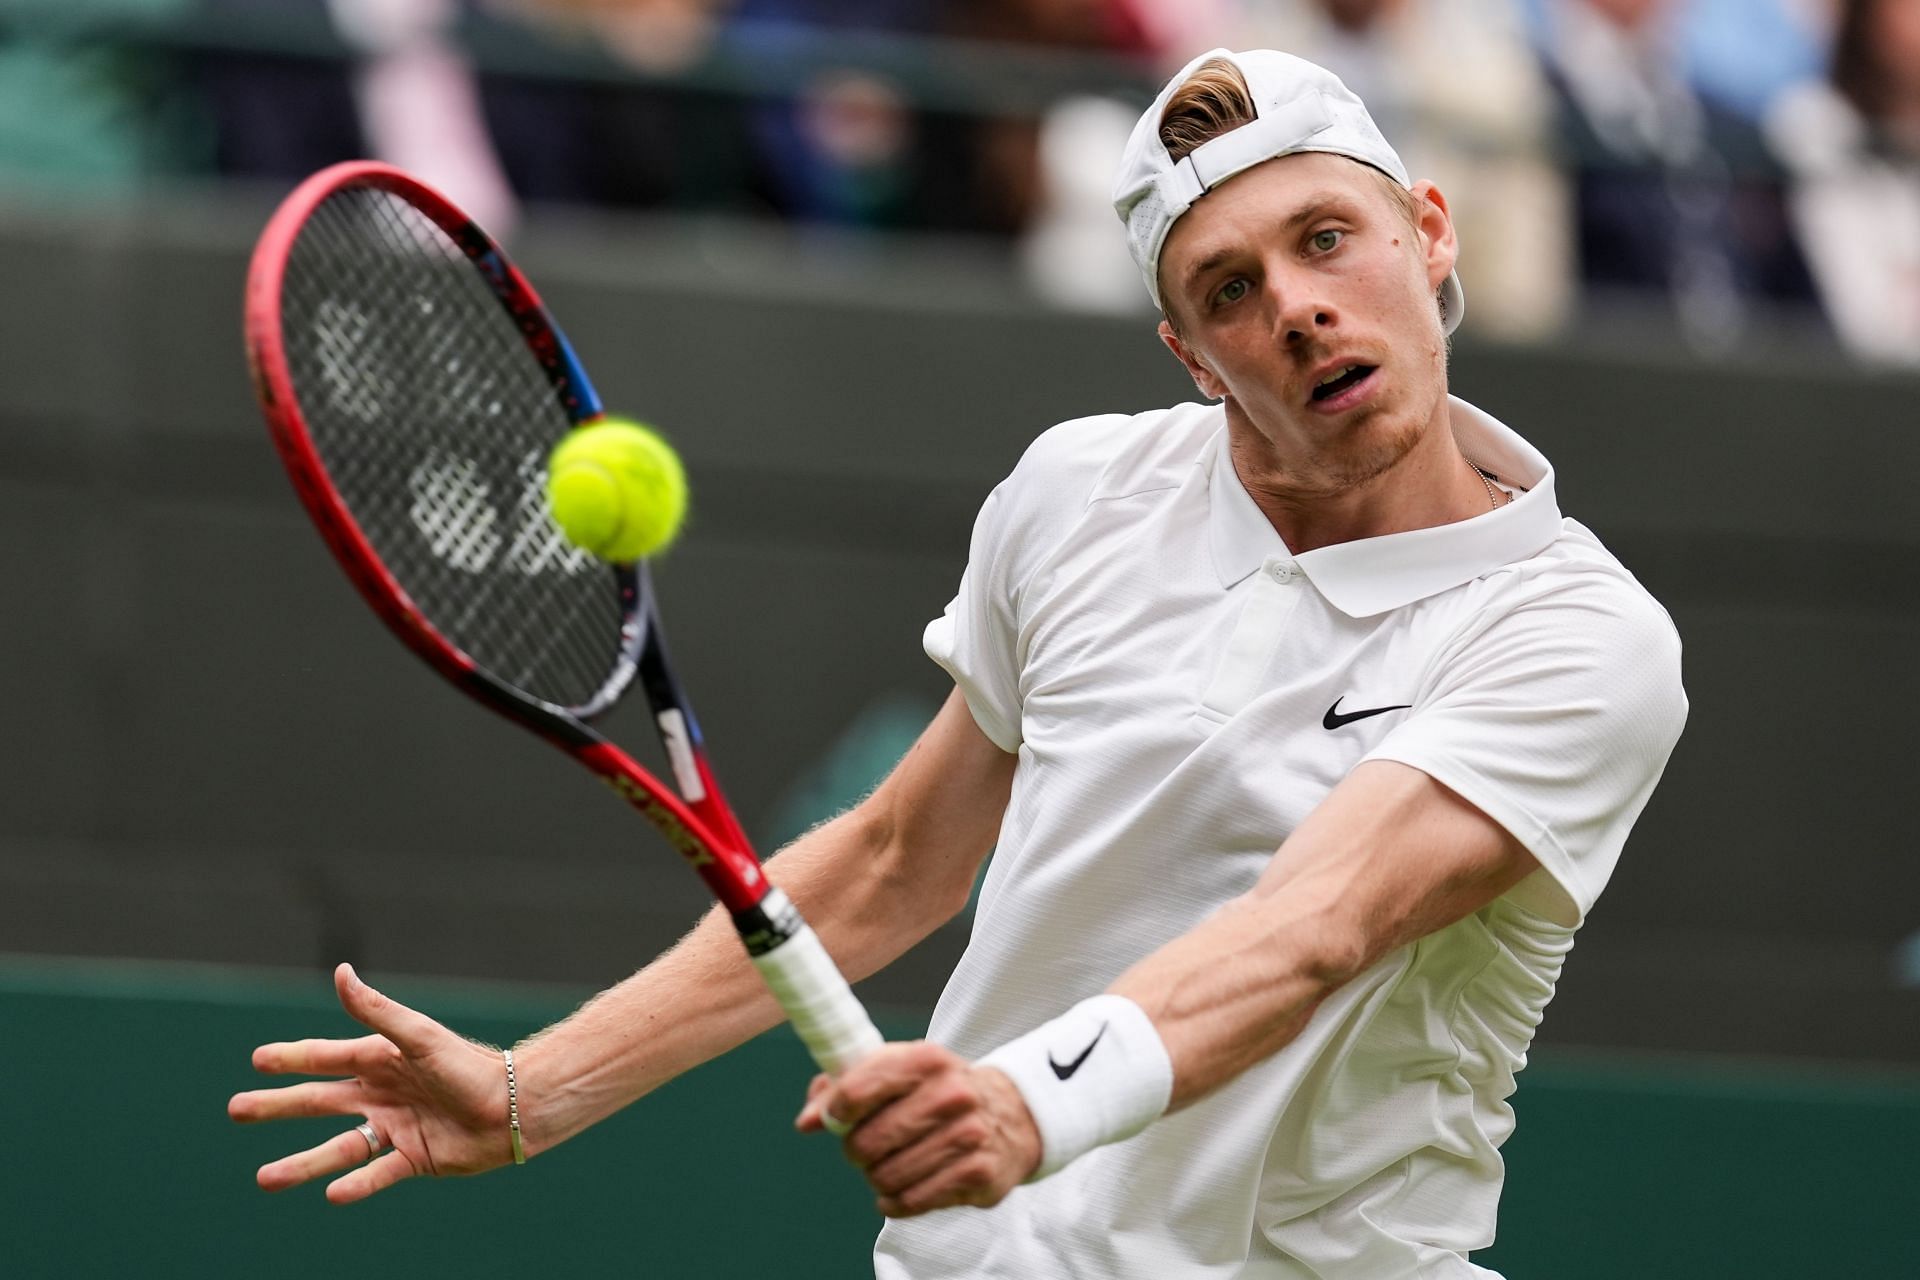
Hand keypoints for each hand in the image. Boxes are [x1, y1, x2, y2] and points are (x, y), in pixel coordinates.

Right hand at [228, 963, 513, 1203]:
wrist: (513, 1107)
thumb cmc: (468, 1066)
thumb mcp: (416, 1037)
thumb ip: (375, 1011)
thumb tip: (340, 971)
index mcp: (381, 1062)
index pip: (325, 1059)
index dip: (292, 1059)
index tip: (257, 1060)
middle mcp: (381, 1095)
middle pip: (318, 1103)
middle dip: (278, 1107)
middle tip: (237, 1110)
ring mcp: (394, 1129)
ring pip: (337, 1148)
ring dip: (301, 1163)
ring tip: (264, 1179)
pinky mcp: (412, 1159)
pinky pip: (376, 1174)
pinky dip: (354, 1186)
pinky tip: (330, 1195)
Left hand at [794, 1041, 1040, 1216]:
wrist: (1010, 1115)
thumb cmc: (937, 1093)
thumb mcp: (897, 1074)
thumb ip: (844, 1089)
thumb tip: (806, 1122)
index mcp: (926, 1059)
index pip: (858, 1088)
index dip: (836, 1109)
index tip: (835, 1117)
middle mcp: (952, 1093)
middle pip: (867, 1142)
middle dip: (856, 1150)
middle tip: (865, 1147)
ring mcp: (969, 1135)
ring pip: (886, 1176)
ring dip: (878, 1177)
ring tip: (892, 1164)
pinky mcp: (978, 1174)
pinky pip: (911, 1201)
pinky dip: (896, 1201)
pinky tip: (904, 1187)